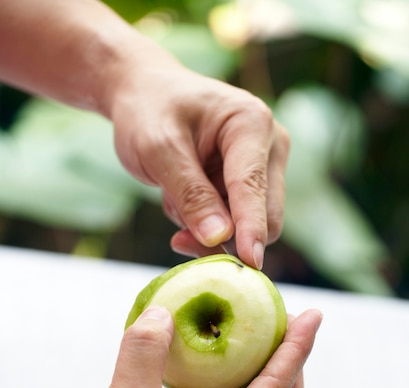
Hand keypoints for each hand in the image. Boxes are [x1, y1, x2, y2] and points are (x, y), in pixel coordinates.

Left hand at [104, 47, 289, 268]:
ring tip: (173, 199)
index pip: (253, 187)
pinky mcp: (249, 187)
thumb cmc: (149, 111)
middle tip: (178, 238)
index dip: (251, 228)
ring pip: (248, 226)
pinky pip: (234, 225)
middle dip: (224, 235)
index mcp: (251, 124)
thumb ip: (190, 194)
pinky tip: (181, 201)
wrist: (145, 95)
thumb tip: (220, 237)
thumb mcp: (158, 149)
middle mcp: (270, 146)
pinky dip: (205, 225)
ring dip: (208, 229)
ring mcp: (263, 168)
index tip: (251, 263)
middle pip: (264, 215)